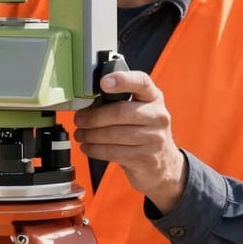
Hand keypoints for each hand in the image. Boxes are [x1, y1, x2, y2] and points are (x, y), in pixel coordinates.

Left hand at [74, 71, 186, 213]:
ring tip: (80, 134)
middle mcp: (158, 116)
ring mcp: (155, 139)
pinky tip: (87, 147)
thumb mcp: (138, 111)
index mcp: (153, 98)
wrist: (163, 163)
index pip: (141, 82)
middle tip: (79, 119)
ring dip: (90, 135)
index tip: (103, 82)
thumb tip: (87, 103)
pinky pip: (113, 152)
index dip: (122, 80)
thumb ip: (118, 102)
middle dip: (94, 117)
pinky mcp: (146, 159)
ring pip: (113, 135)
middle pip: (120, 112)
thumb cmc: (143, 132)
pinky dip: (95, 150)